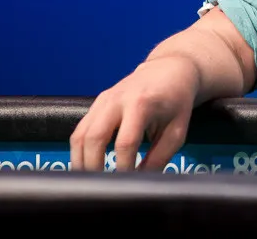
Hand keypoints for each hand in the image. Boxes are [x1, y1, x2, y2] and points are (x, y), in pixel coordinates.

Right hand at [70, 55, 199, 172]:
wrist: (169, 70)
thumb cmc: (176, 101)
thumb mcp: (177, 131)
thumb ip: (159, 158)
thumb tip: (140, 183)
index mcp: (142, 103)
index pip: (125, 142)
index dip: (123, 167)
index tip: (127, 183)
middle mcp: (118, 99)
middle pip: (94, 138)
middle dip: (94, 167)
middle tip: (101, 187)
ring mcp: (104, 99)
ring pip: (80, 134)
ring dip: (81, 161)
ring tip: (90, 182)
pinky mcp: (96, 102)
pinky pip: (80, 130)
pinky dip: (80, 150)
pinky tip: (87, 166)